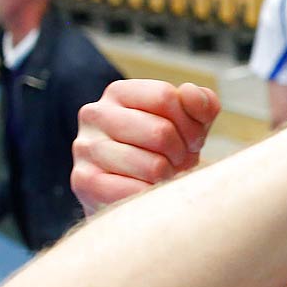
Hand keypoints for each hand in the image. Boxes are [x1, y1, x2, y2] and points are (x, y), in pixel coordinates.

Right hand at [71, 80, 219, 214]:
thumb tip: (190, 93)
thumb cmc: (163, 153)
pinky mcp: (84, 180)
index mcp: (119, 92)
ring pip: (153, 165)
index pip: (165, 97)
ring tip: (161, 176)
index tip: (191, 140)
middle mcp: (95, 114)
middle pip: (161, 132)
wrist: (131, 194)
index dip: (190, 124)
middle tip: (177, 162)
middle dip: (181, 153)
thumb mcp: (190, 125)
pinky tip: (146, 191)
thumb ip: (202, 104)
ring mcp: (85, 146)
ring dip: (168, 176)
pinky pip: (135, 191)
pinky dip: (151, 195)